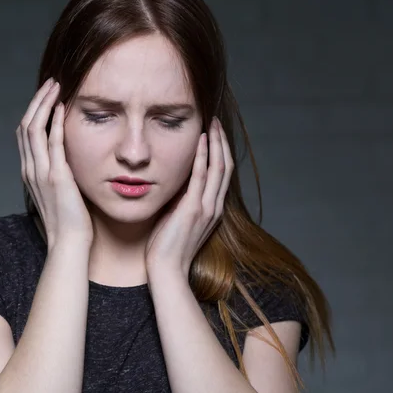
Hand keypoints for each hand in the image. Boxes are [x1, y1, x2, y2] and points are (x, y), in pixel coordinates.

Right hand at [16, 78, 93, 247]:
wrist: (70, 244)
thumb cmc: (70, 221)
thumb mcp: (60, 192)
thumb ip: (58, 174)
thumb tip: (68, 160)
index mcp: (30, 173)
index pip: (26, 134)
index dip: (34, 111)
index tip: (48, 95)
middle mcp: (31, 170)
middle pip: (26, 126)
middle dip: (37, 101)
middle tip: (51, 82)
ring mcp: (41, 173)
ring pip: (34, 130)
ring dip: (44, 104)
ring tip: (56, 86)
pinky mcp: (57, 178)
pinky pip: (53, 143)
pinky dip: (55, 123)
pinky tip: (62, 107)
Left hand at [145, 117, 233, 277]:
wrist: (166, 271)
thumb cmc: (166, 248)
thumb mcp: (176, 219)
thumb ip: (181, 201)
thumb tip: (175, 181)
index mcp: (212, 210)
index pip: (222, 175)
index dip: (221, 152)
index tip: (214, 134)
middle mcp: (214, 207)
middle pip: (226, 167)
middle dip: (222, 142)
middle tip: (216, 121)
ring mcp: (206, 208)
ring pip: (219, 168)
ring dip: (216, 143)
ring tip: (212, 123)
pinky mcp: (193, 209)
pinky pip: (202, 177)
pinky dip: (203, 156)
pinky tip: (201, 140)